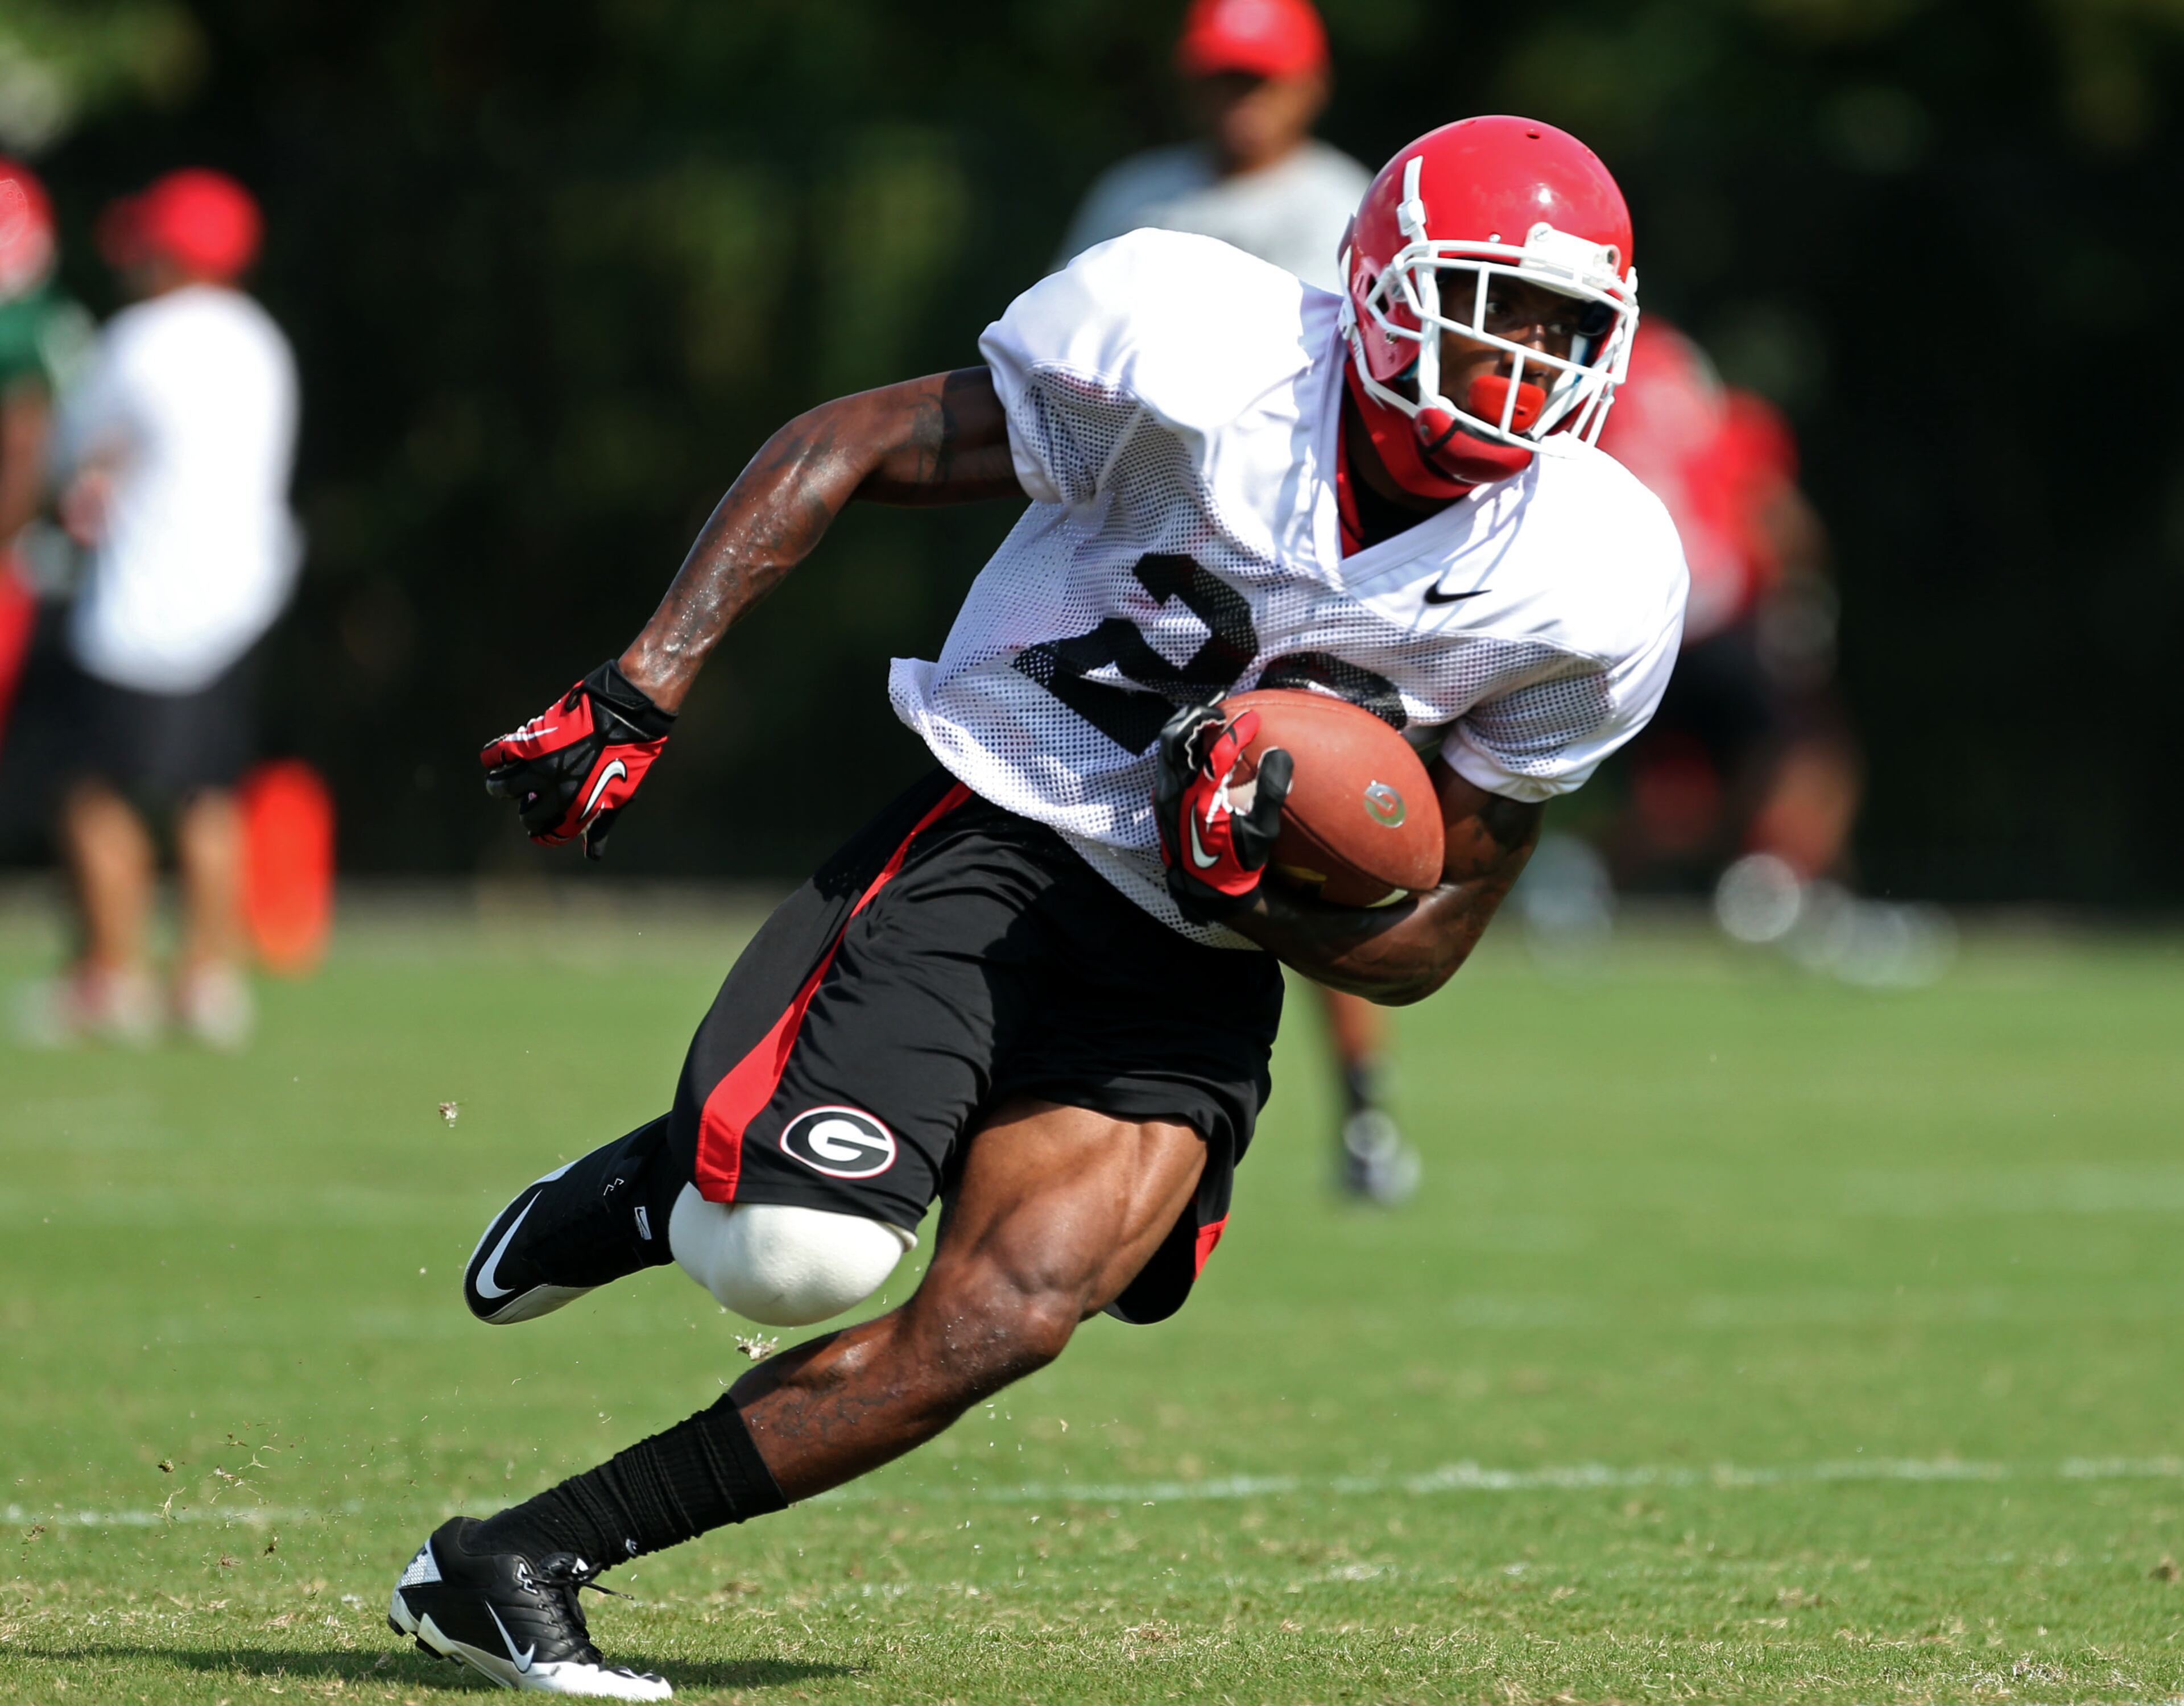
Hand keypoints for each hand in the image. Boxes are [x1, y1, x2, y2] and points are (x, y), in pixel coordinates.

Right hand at [480, 661, 675, 858]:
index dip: (542, 833)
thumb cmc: (629, 756)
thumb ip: (600, 825)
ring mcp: (541, 766)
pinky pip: (497, 754)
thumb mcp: (620, 797)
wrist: (626, 714)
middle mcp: (556, 792)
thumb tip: (592, 855)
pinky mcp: (531, 741)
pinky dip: (491, 757)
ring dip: (499, 787)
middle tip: (529, 800)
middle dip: (527, 812)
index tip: (538, 828)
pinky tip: (495, 759)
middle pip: (527, 815)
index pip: (550, 833)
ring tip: (502, 782)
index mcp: (579, 809)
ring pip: (502, 787)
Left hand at [1152, 700, 1291, 923]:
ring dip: (1186, 727)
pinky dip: (1182, 744)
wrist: (1205, 889)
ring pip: (1167, 747)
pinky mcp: (1163, 799)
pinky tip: (1200, 743)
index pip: (1216, 751)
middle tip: (1221, 706)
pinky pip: (1168, 761)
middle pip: (1174, 737)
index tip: (1256, 720)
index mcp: (1200, 796)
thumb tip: (1281, 754)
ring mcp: (1165, 794)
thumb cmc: (1236, 860)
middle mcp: (1176, 791)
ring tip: (1209, 715)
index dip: (1238, 731)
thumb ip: (1271, 792)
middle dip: (1197, 715)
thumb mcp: (1261, 832)